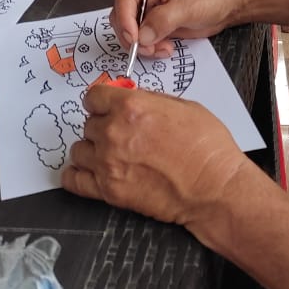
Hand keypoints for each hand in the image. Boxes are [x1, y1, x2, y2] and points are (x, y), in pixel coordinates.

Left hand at [62, 85, 250, 231]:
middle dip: (103, 127)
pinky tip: (88, 172)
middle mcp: (114, 133)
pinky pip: (73, 180)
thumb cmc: (207, 148)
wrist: (214, 189)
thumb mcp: (183, 107)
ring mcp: (108, 163)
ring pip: (79, 150)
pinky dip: (76, 175)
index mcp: (131, 107)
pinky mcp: (108, 191)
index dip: (101, 102)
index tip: (105, 107)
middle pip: (88, 124)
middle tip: (120, 135)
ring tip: (109, 155)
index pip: (93, 97)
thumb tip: (134, 100)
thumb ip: (150, 101)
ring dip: (92, 150)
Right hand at [111, 0, 239, 58]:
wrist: (229, 5)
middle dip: (133, 37)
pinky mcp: (158, 26)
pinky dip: (151, 48)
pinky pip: (145, 41)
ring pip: (132, 33)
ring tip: (163, 49)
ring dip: (143, 45)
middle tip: (148, 49)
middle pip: (123, 18)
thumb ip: (162, 21)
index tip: (134, 39)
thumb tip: (142, 37)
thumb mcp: (187, 7)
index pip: (125, 0)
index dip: (125, 20)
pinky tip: (167, 49)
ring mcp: (150, 12)